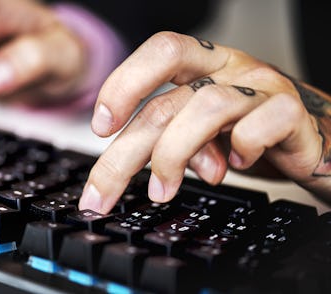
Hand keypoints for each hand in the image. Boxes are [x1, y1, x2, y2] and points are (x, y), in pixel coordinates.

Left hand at [79, 31, 330, 213]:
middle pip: (165, 103)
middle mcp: (232, 69)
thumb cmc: (255, 131)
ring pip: (205, 107)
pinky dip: (241, 147)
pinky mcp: (293, 114)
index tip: (101, 127)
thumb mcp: (207, 134)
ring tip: (162, 190)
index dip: (124, 84)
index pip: (161, 53)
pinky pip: (260, 123)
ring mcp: (263, 88)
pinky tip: (237, 163)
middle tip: (101, 193)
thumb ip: (179, 143)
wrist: (318, 138)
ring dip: (172, 156)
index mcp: (206, 65)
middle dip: (124, 154)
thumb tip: (153, 172)